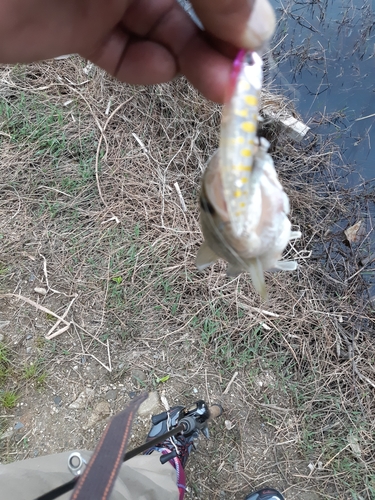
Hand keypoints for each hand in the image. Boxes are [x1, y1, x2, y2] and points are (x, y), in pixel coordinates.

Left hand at [0, 0, 274, 101]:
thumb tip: (257, 31)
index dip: (233, 4)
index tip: (253, 38)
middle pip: (191, 0)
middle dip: (219, 35)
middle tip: (240, 75)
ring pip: (161, 27)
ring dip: (191, 57)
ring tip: (214, 86)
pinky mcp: (76, 27)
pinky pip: (118, 50)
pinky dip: (141, 64)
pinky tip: (155, 69)